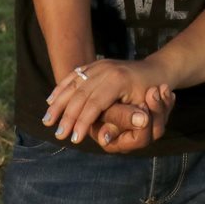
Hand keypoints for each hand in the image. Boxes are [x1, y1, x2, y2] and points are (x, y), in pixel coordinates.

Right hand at [44, 59, 171, 145]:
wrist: (157, 70)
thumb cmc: (152, 92)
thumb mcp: (144, 108)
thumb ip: (122, 121)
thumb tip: (104, 139)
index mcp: (117, 79)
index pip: (93, 104)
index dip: (82, 122)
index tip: (73, 139)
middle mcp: (105, 69)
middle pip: (80, 94)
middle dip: (66, 116)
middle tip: (58, 134)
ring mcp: (99, 65)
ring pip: (73, 84)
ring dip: (59, 103)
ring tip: (47, 121)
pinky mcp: (96, 64)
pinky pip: (74, 75)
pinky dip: (61, 88)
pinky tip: (51, 100)